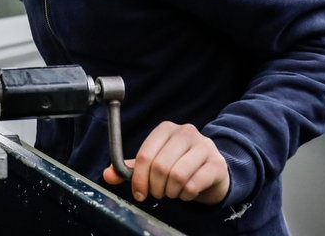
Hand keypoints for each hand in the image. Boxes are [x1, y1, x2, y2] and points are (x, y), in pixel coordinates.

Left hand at [102, 121, 229, 204]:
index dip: (138, 178)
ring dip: (171, 192)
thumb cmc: (178, 166)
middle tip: (157, 193)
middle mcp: (186, 132)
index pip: (145, 155)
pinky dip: (185, 195)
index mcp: (166, 129)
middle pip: (160, 166)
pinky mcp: (217, 163)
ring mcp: (204, 146)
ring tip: (172, 192)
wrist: (212, 171)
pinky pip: (193, 185)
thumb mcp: (153, 165)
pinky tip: (187, 192)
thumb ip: (130, 169)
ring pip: (177, 176)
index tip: (139, 193)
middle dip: (155, 187)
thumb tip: (107, 175)